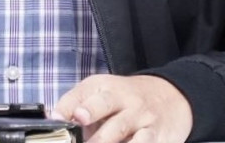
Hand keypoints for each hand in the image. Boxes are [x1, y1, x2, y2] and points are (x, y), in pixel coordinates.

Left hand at [51, 74, 193, 142]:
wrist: (172, 96)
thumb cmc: (127, 99)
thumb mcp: (102, 94)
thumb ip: (76, 105)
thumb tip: (52, 120)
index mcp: (105, 86)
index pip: (82, 93)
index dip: (69, 106)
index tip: (58, 118)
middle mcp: (123, 98)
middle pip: (104, 104)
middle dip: (90, 114)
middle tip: (79, 126)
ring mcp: (141, 116)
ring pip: (121, 129)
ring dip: (105, 141)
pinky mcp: (156, 134)